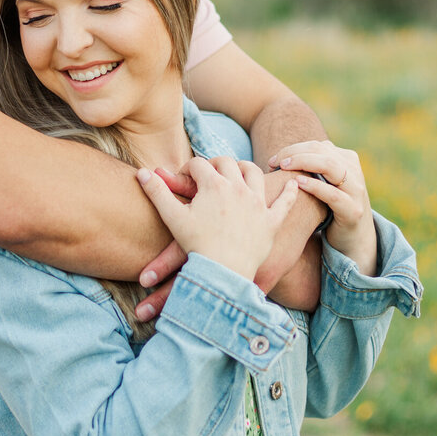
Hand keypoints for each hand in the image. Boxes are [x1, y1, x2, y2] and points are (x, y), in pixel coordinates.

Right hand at [137, 156, 299, 281]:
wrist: (222, 272)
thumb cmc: (195, 245)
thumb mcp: (173, 217)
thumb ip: (157, 192)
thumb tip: (141, 172)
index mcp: (214, 184)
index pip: (199, 164)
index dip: (187, 169)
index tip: (182, 179)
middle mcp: (238, 187)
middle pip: (226, 163)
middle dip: (214, 164)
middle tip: (208, 173)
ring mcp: (257, 203)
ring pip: (254, 173)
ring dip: (245, 168)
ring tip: (238, 173)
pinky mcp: (271, 221)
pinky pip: (285, 202)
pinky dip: (290, 191)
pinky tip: (295, 183)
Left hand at [269, 140, 377, 274]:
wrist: (354, 239)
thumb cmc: (332, 209)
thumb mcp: (327, 183)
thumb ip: (314, 167)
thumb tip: (283, 157)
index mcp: (347, 160)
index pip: (317, 145)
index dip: (293, 149)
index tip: (274, 160)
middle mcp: (354, 171)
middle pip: (321, 151)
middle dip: (294, 153)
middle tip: (274, 162)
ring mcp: (356, 190)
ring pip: (330, 166)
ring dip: (303, 162)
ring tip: (283, 166)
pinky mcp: (353, 210)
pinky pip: (333, 194)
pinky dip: (314, 186)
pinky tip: (297, 183)